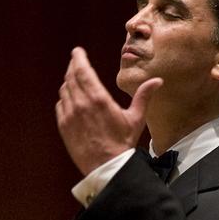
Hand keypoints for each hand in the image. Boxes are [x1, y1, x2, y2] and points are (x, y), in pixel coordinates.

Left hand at [55, 47, 161, 174]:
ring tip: (73, 78)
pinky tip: (69, 98)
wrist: (107, 168)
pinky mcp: (64, 128)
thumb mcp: (136, 118)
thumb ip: (143, 97)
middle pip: (71, 78)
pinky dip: (64, 99)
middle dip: (73, 67)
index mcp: (98, 99)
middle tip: (75, 60)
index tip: (77, 51)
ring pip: (64, 91)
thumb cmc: (123, 143)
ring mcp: (70, 116)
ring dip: (68, 82)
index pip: (83, 71)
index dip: (78, 58)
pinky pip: (60, 106)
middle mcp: (81, 105)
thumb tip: (157, 81)